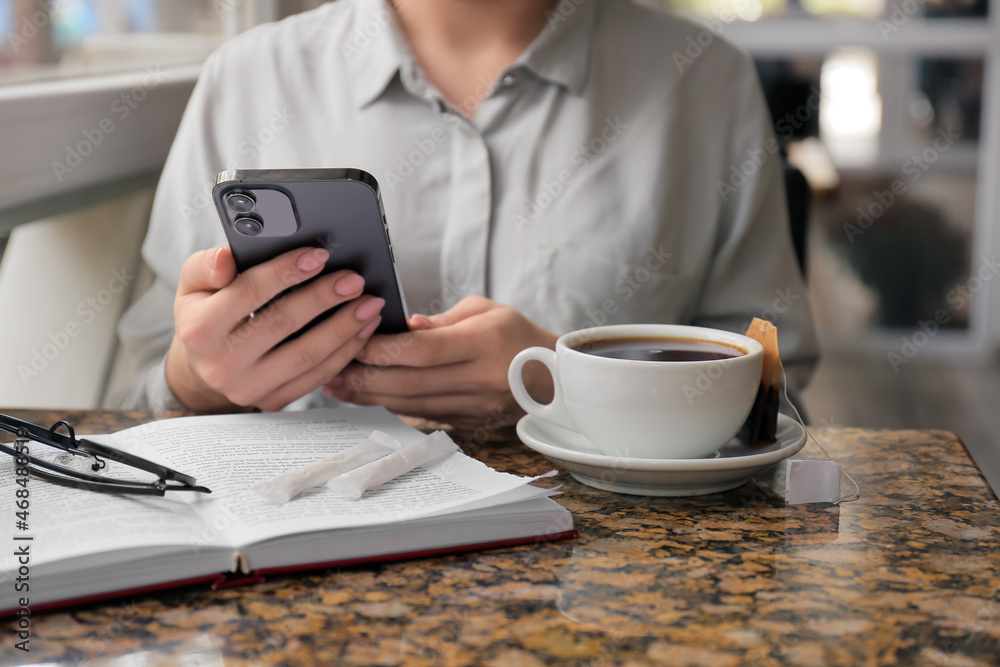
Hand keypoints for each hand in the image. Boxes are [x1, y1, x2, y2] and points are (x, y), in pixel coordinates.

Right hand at [165, 246, 385, 411]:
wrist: (205, 367)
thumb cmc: (206, 315)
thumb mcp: (193, 286)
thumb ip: (206, 266)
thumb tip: (225, 260)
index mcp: (199, 330)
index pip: (249, 293)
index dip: (287, 271)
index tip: (319, 255)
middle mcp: (222, 364)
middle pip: (284, 324)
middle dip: (324, 298)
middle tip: (354, 280)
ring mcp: (248, 388)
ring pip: (306, 355)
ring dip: (345, 327)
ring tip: (368, 304)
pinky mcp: (273, 402)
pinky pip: (317, 376)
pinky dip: (345, 352)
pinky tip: (362, 330)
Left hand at [323, 296, 556, 430]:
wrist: (554, 380)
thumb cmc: (516, 336)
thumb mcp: (486, 311)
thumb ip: (443, 320)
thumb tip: (405, 326)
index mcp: (485, 343)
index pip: (424, 350)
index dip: (385, 348)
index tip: (355, 340)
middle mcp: (479, 379)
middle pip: (411, 382)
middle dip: (366, 376)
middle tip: (333, 367)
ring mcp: (473, 405)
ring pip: (411, 405)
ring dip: (370, 395)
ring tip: (337, 384)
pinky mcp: (466, 422)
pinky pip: (421, 415)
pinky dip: (390, 404)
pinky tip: (367, 394)